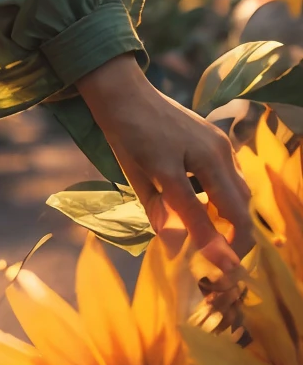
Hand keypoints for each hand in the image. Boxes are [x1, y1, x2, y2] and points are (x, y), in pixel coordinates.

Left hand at [76, 53, 251, 271]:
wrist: (125, 93)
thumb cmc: (126, 135)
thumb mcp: (140, 178)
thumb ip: (163, 212)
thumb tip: (176, 246)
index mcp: (190, 164)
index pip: (211, 216)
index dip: (219, 248)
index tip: (222, 271)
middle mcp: (214, 152)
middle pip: (238, 205)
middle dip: (235, 236)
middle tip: (221, 258)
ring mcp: (219, 144)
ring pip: (240, 191)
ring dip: (234, 216)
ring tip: (216, 234)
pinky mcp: (218, 140)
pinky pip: (233, 175)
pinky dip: (229, 196)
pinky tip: (210, 204)